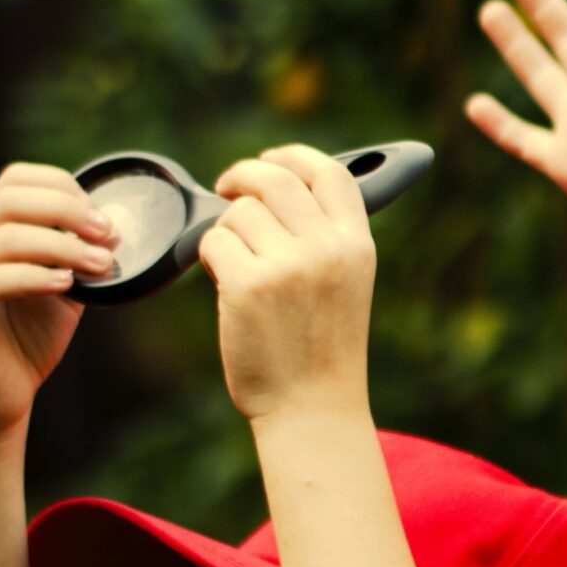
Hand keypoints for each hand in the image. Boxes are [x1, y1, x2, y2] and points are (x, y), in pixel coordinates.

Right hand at [0, 163, 114, 434]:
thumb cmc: (27, 345)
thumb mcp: (61, 290)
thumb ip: (76, 257)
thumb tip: (113, 230)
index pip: (14, 182)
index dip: (61, 188)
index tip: (103, 219)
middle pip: (8, 201)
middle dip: (66, 212)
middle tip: (108, 235)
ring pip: (4, 239)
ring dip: (61, 247)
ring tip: (101, 265)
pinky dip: (34, 277)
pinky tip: (66, 284)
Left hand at [201, 145, 376, 423]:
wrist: (311, 410)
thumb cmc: (320, 353)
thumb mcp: (344, 286)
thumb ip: (324, 238)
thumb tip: (275, 185)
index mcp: (357, 246)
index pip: (329, 172)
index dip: (293, 156)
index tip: (270, 159)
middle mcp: (327, 249)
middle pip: (274, 177)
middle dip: (241, 177)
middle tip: (226, 190)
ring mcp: (288, 266)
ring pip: (237, 212)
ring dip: (227, 232)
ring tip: (237, 267)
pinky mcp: (248, 285)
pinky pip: (213, 241)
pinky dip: (209, 259)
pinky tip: (225, 285)